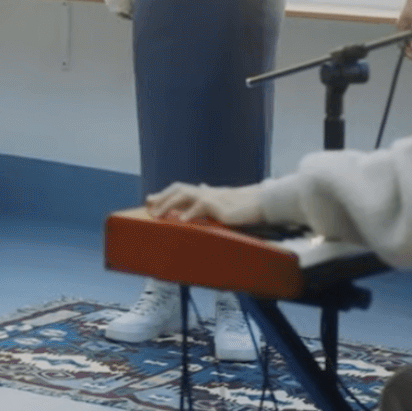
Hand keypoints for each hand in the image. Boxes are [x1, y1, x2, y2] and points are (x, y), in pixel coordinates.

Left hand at [145, 182, 265, 226]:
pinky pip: (201, 207)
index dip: (164, 194)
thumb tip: (201, 192)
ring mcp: (212, 198)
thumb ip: (209, 199)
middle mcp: (206, 192)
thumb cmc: (244, 206)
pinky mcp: (219, 206)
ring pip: (184, 195)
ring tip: (157, 214)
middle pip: (178, 189)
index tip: (149, 200)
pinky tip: (182, 220)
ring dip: (168, 204)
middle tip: (148, 207)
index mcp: (206, 193)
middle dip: (162, 198)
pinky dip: (190, 213)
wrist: (263, 203)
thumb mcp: (223, 203)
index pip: (180, 190)